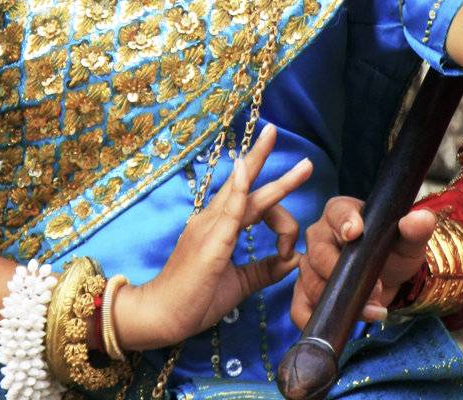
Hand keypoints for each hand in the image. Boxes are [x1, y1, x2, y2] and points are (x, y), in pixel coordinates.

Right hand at [115, 124, 312, 350]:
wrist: (161, 317)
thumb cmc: (194, 301)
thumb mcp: (238, 284)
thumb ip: (264, 270)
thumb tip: (294, 260)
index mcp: (218, 227)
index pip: (256, 207)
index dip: (282, 224)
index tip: (289, 251)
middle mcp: (213, 219)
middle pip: (246, 185)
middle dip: (266, 162)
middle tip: (290, 146)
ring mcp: (210, 226)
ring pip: (245, 193)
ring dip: (270, 175)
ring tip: (301, 164)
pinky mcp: (211, 241)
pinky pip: (229, 210)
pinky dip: (239, 187)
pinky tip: (246, 168)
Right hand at [290, 197, 435, 329]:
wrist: (387, 280)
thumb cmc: (393, 251)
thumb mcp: (409, 241)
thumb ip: (416, 229)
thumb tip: (420, 219)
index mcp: (342, 211)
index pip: (338, 212)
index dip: (344, 222)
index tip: (354, 233)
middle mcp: (320, 234)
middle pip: (319, 252)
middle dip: (346, 276)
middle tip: (376, 290)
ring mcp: (309, 263)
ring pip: (311, 280)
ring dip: (339, 301)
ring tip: (371, 310)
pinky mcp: (305, 290)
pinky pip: (298, 305)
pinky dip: (311, 318)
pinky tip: (334, 326)